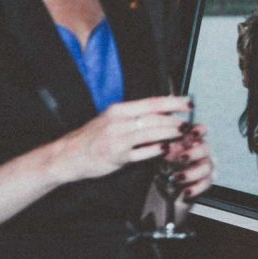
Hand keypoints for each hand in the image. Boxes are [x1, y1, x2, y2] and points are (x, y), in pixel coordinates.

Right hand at [51, 96, 191, 183]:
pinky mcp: (117, 157)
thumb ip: (135, 115)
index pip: (151, 102)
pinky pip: (142, 152)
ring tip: (183, 134)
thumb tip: (164, 110)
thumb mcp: (112, 119)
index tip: (188, 103)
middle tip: (189, 124)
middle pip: (154, 118)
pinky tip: (166, 148)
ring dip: (170, 133)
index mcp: (119, 110)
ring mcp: (117, 140)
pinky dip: (156, 150)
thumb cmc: (93, 136)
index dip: (173, 102)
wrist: (68, 155)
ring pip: (151, 133)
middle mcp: (118, 122)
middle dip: (175, 120)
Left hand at [162, 123, 215, 200]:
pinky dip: (195, 188)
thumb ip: (164, 149)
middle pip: (205, 148)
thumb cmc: (161, 167)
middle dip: (193, 153)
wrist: (163, 190)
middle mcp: (202, 153)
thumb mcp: (159, 156)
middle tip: (181, 158)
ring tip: (176, 178)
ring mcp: (206, 168)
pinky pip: (206, 184)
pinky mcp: (206, 184)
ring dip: (191, 173)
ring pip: (206, 167)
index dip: (199, 130)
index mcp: (191, 141)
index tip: (192, 132)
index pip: (200, 131)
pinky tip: (185, 191)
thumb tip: (166, 145)